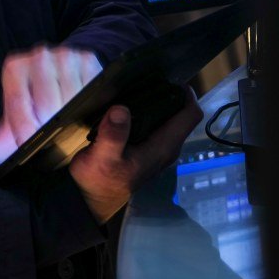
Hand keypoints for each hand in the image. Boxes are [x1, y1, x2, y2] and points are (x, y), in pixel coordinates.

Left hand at [0, 44, 102, 163]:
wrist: (59, 74)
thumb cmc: (33, 100)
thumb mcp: (15, 115)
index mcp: (15, 68)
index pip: (18, 102)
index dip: (24, 128)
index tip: (28, 143)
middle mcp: (39, 57)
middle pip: (47, 105)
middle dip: (49, 126)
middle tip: (50, 135)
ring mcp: (65, 56)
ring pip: (71, 99)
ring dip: (71, 117)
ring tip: (66, 122)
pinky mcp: (87, 59)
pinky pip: (90, 90)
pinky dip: (88, 104)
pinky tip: (81, 107)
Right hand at [69, 89, 201, 224]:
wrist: (87, 200)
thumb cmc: (98, 180)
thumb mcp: (102, 157)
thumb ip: (113, 135)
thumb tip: (121, 109)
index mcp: (163, 147)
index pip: (191, 116)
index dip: (186, 94)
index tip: (168, 78)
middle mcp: (166, 148)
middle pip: (182, 115)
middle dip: (171, 94)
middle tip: (149, 78)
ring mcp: (156, 150)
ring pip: (169, 119)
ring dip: (159, 102)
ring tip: (139, 86)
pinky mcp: (144, 149)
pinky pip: (156, 124)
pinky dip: (148, 111)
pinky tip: (130, 103)